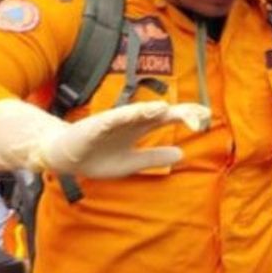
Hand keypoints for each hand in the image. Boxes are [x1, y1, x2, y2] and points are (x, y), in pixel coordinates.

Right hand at [0, 99, 209, 177]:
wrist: (66, 158)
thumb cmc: (98, 157)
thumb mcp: (131, 163)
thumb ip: (154, 158)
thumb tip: (182, 154)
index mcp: (140, 128)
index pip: (168, 118)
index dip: (186, 115)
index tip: (206, 117)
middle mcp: (131, 121)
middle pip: (158, 112)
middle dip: (177, 112)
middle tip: (197, 115)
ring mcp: (113, 122)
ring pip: (136, 113)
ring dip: (150, 110)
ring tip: (164, 109)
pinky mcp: (95, 126)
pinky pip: (111, 119)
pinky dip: (124, 116)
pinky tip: (136, 113)